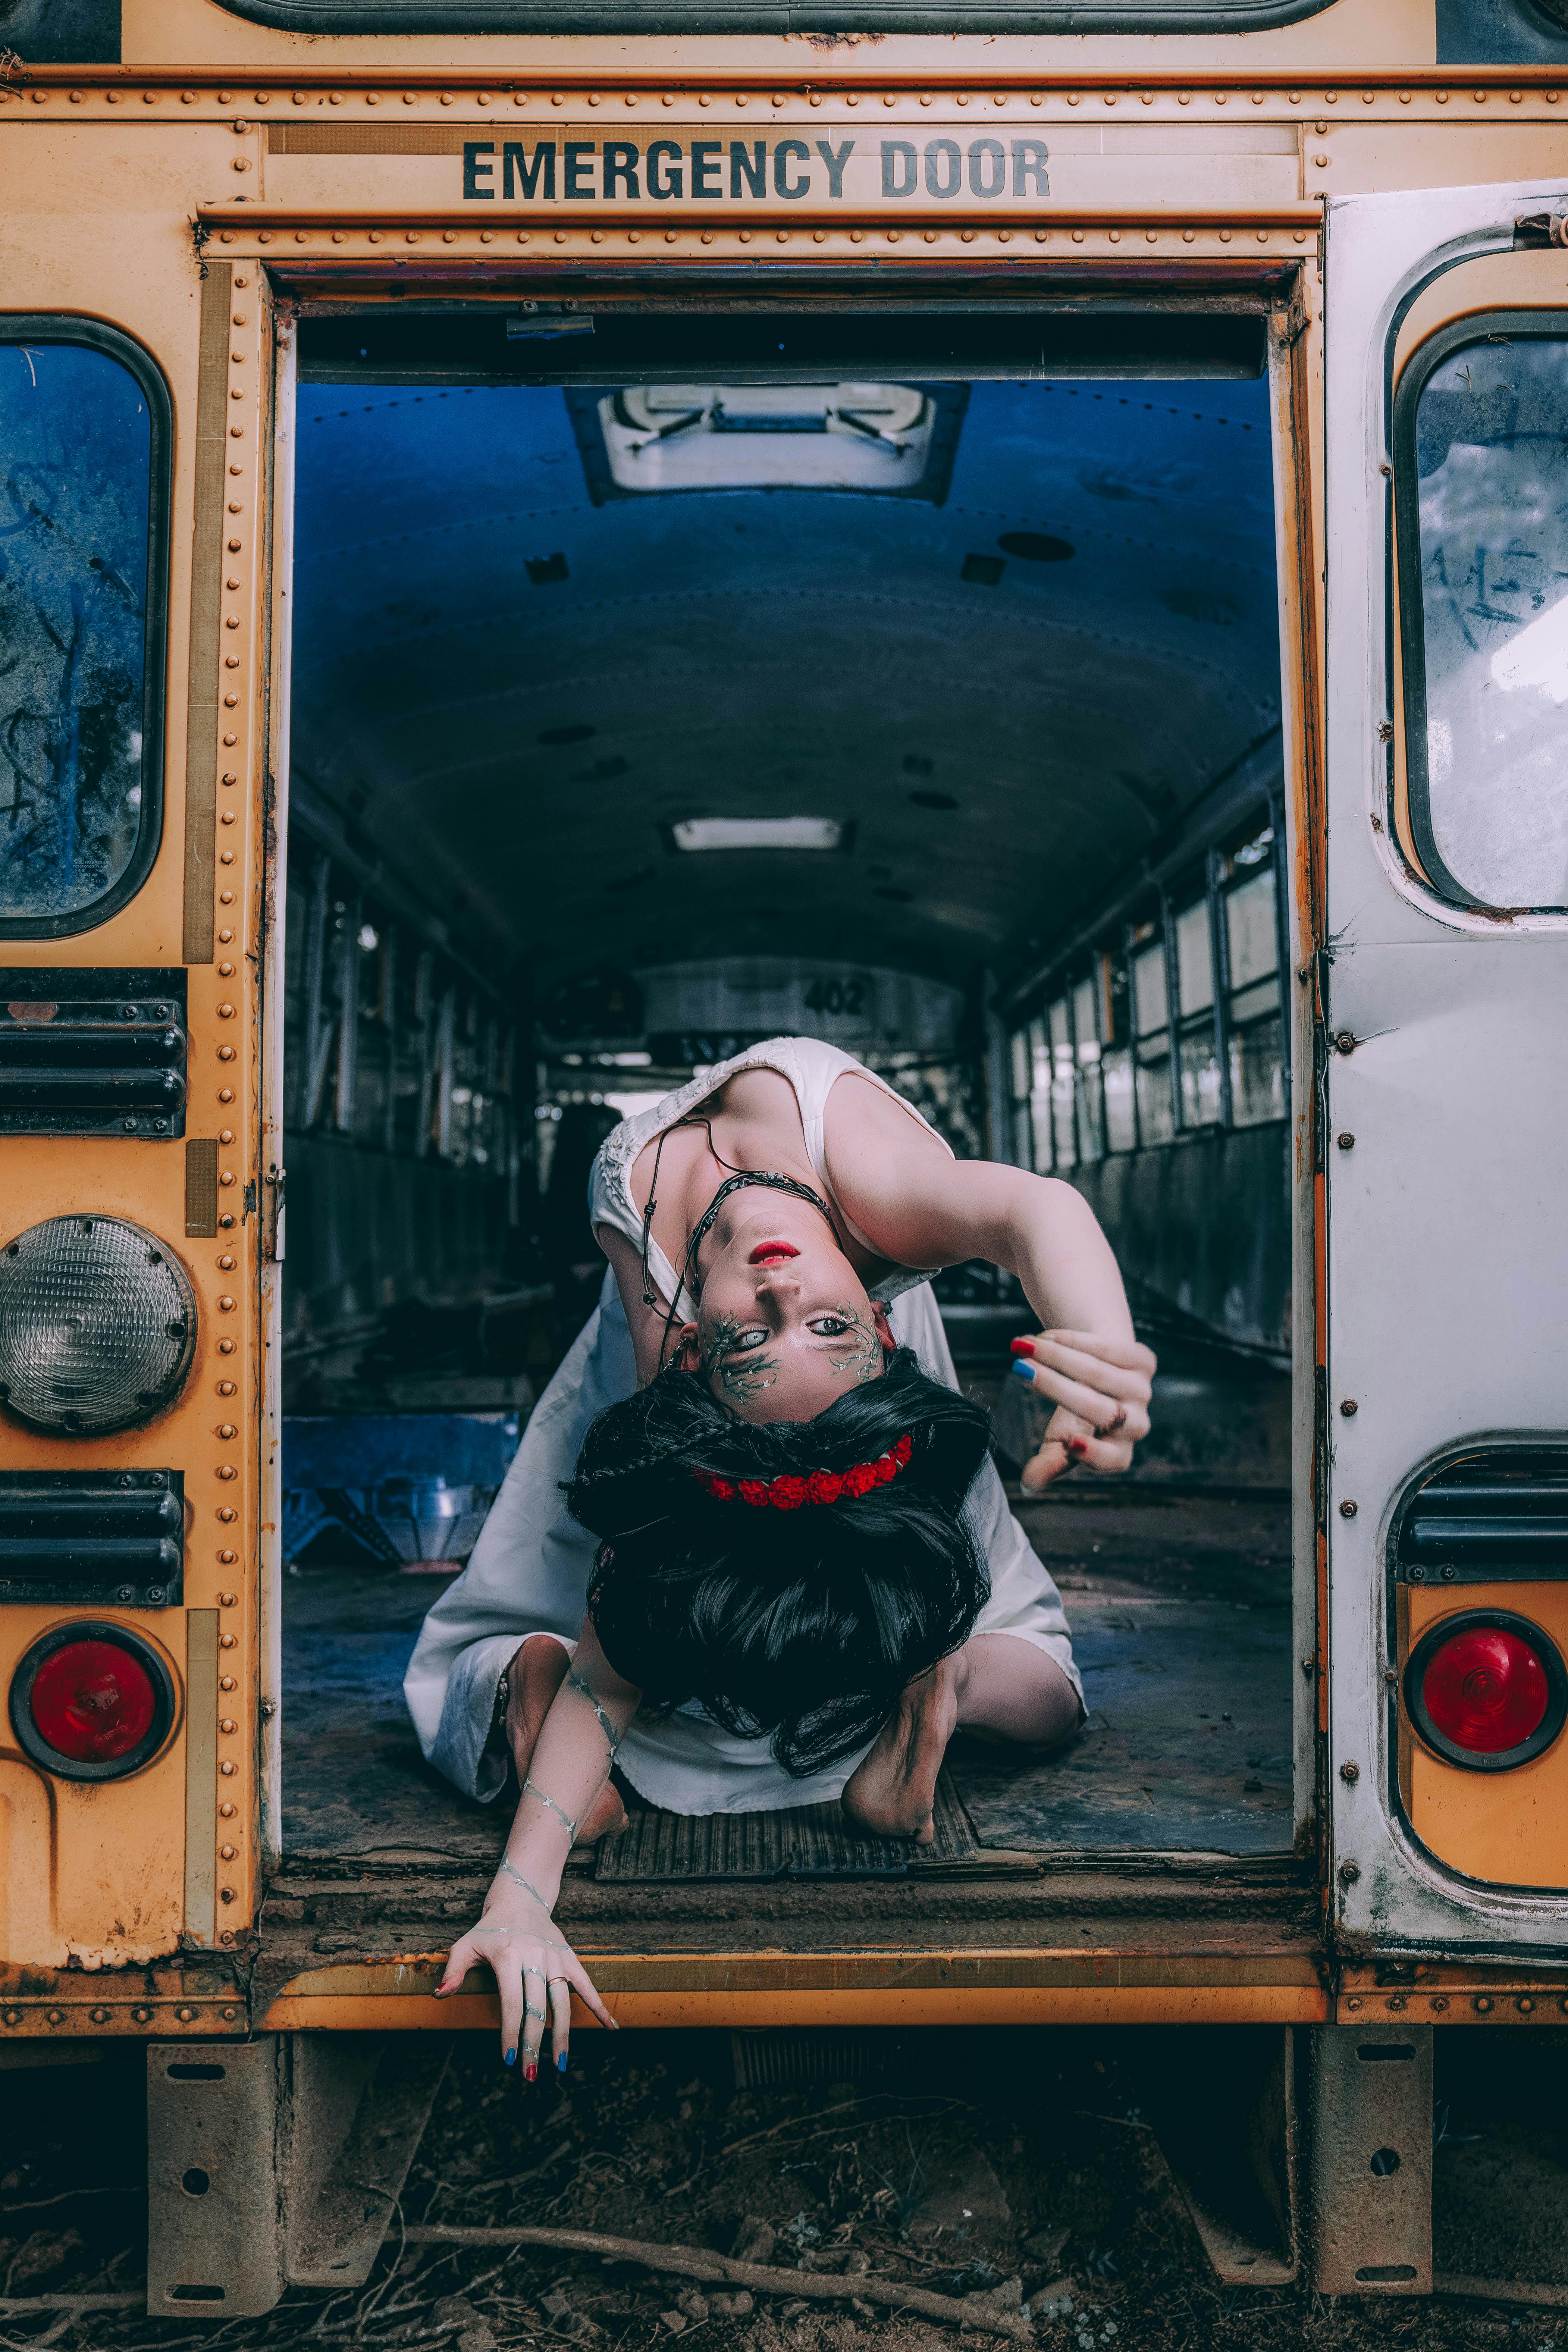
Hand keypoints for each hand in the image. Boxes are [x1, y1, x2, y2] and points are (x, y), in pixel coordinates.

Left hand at [436, 1891, 615, 2079]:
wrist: (521, 1898)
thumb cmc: (490, 1928)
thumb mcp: (466, 1944)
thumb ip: (453, 1970)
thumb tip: (438, 1995)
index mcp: (509, 1955)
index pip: (512, 2002)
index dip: (511, 2032)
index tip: (509, 2058)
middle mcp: (535, 1957)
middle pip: (537, 2007)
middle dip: (534, 2043)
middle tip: (530, 2073)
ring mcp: (555, 1958)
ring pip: (562, 2001)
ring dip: (562, 2035)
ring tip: (560, 2063)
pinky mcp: (569, 1957)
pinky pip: (586, 1984)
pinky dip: (599, 2006)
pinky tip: (609, 2027)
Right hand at [1008, 1328, 1155, 1490]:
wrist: (1099, 1377)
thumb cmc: (1075, 1416)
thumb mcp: (1059, 1440)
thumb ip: (1049, 1462)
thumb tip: (1027, 1483)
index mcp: (1118, 1453)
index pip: (1111, 1458)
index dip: (1093, 1453)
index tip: (1072, 1443)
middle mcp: (1137, 1425)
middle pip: (1097, 1408)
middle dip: (1054, 1385)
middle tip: (1020, 1368)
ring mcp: (1143, 1392)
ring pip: (1098, 1372)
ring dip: (1056, 1355)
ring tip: (1023, 1346)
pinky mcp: (1145, 1363)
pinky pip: (1107, 1349)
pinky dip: (1073, 1340)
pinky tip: (1045, 1337)